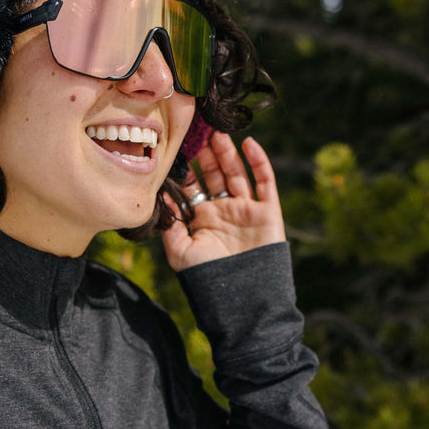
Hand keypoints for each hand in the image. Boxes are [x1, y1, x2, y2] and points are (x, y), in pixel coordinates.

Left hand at [161, 133, 286, 271]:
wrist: (242, 298)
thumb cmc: (206, 279)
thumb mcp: (180, 252)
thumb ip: (170, 223)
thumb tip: (161, 194)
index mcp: (201, 218)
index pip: (192, 184)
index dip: (185, 165)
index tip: (176, 144)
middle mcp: (223, 210)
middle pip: (214, 173)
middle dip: (206, 152)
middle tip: (197, 130)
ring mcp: (245, 209)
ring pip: (237, 173)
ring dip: (228, 152)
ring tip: (217, 131)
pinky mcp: (267, 212)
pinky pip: (265, 181)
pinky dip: (259, 162)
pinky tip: (249, 144)